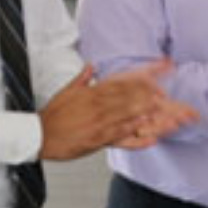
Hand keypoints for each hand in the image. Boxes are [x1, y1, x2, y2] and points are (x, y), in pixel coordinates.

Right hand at [38, 61, 193, 160]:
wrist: (39, 136)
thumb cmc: (53, 117)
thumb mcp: (67, 92)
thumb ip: (83, 79)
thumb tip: (92, 66)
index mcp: (93, 93)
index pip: (123, 80)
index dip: (143, 75)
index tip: (157, 71)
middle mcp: (99, 106)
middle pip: (130, 96)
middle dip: (150, 93)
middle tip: (168, 90)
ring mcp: (101, 124)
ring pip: (130, 115)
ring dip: (149, 112)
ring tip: (167, 110)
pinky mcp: (99, 140)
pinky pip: (122, 138)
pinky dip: (138, 136)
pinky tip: (152, 136)